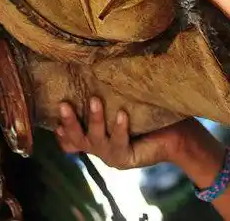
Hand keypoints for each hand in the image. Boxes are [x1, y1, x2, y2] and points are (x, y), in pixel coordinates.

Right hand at [54, 96, 197, 169]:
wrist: (176, 134)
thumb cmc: (145, 114)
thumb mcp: (119, 105)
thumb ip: (103, 98)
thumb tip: (87, 70)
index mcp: (95, 138)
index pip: (70, 139)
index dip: (60, 130)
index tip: (53, 114)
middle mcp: (99, 149)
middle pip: (77, 139)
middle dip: (69, 122)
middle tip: (63, 104)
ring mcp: (111, 156)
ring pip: (96, 140)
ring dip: (94, 119)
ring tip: (95, 100)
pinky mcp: (126, 159)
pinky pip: (119, 143)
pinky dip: (119, 128)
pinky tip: (122, 113)